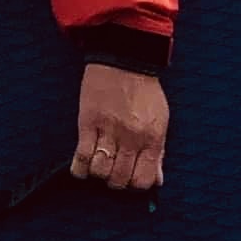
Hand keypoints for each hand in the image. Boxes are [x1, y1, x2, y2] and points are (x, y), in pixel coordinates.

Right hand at [71, 64, 167, 190]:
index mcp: (152, 138)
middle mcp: (132, 138)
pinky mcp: (88, 121)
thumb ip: (159, 151)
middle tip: (112, 171)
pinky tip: (80, 167)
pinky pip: (82, 155)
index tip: (130, 177)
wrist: (124, 56)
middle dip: (115, 181)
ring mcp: (109, 130)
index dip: (136, 184)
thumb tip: (157, 179)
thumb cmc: (144, 87)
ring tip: (98, 164)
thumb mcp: (161, 119)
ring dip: (98, 173)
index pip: (145, 180)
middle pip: (121, 179)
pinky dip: (79, 168)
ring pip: (101, 171)